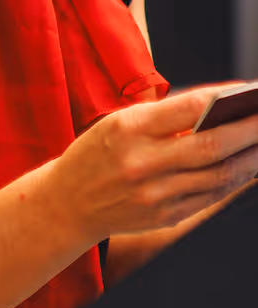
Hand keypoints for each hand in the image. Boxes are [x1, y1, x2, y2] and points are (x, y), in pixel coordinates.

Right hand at [61, 86, 257, 246]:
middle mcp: (143, 163)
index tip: (250, 91)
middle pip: (212, 144)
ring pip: (218, 174)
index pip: (190, 107)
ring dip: (250, 157)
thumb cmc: (98, 154)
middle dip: (250, 129)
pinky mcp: (164, 216)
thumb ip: (165, 115)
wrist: (68, 204)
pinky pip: (210, 197)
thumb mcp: (119, 121)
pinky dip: (234, 180)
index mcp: (130, 129)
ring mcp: (155, 194)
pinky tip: (247, 166)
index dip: (227, 98)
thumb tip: (218, 106)